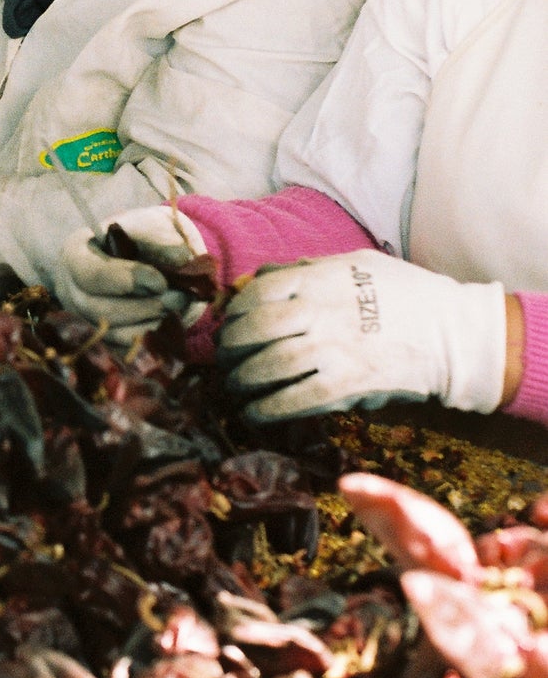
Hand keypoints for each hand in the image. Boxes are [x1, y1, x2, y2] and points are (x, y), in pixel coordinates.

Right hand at [52, 205, 205, 339]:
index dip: (128, 280)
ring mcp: (85, 322)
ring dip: (153, 322)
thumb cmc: (140, 238)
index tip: (160, 282)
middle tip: (180, 297)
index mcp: (76, 255)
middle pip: (102, 310)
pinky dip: (153, 339)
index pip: (92, 275)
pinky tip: (170, 321)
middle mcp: (72, 292)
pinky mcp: (104, 343)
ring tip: (178, 305)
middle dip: (146, 306)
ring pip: (116, 335)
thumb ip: (161, 240)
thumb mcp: (149, 226)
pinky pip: (128, 351)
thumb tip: (180, 260)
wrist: (141, 259)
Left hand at [219, 249, 507, 420]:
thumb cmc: (404, 293)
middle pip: (255, 330)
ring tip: (234, 386)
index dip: (236, 310)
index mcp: (321, 279)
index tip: (230, 322)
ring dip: (242, 380)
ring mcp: (333, 350)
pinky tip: (253, 413)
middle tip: (223, 358)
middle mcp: (321, 313)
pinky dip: (266, 409)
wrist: (453, 334)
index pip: (259, 291)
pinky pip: (294, 400)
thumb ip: (305, 269)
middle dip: (230, 347)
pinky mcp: (346, 387)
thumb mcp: (355, 263)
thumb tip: (255, 277)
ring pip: (269, 366)